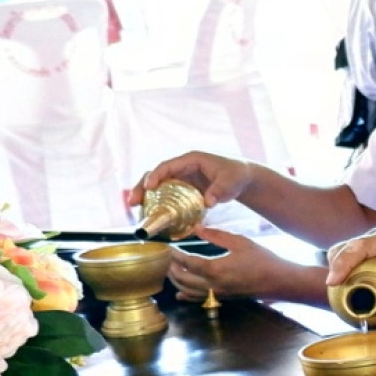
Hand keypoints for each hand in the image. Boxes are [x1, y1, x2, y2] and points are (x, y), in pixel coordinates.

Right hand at [128, 152, 251, 214]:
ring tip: (135, 209)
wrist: (242, 179)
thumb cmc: (236, 176)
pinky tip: (150, 214)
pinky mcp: (182, 190)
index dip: (156, 175)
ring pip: (157, 185)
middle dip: (143, 187)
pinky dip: (157, 203)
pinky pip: (165, 195)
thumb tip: (207, 202)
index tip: (149, 186)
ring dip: (145, 196)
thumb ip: (219, 191)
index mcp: (191, 160)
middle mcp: (182, 168)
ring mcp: (180, 179)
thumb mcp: (230, 182)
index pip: (168, 166)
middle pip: (156, 175)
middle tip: (133, 202)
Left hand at [165, 225, 307, 301]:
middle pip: (182, 278)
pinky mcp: (222, 299)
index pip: (186, 262)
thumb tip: (197, 229)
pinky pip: (198, 299)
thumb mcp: (240, 242)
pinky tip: (180, 292)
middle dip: (171, 268)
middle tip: (165, 258)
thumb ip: (216, 236)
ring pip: (187, 290)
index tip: (168, 247)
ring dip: (176, 281)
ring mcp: (216, 294)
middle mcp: (212, 285)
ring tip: (170, 270)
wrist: (279, 281)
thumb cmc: (262, 260)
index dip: (174, 254)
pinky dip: (186, 295)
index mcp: (215, 269)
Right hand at [324, 226, 375, 325]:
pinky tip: (347, 288)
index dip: (343, 263)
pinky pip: (355, 256)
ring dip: (338, 268)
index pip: (359, 247)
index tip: (333, 282)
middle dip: (335, 267)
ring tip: (338, 292)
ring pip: (347, 250)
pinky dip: (346, 269)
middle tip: (334, 292)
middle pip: (346, 247)